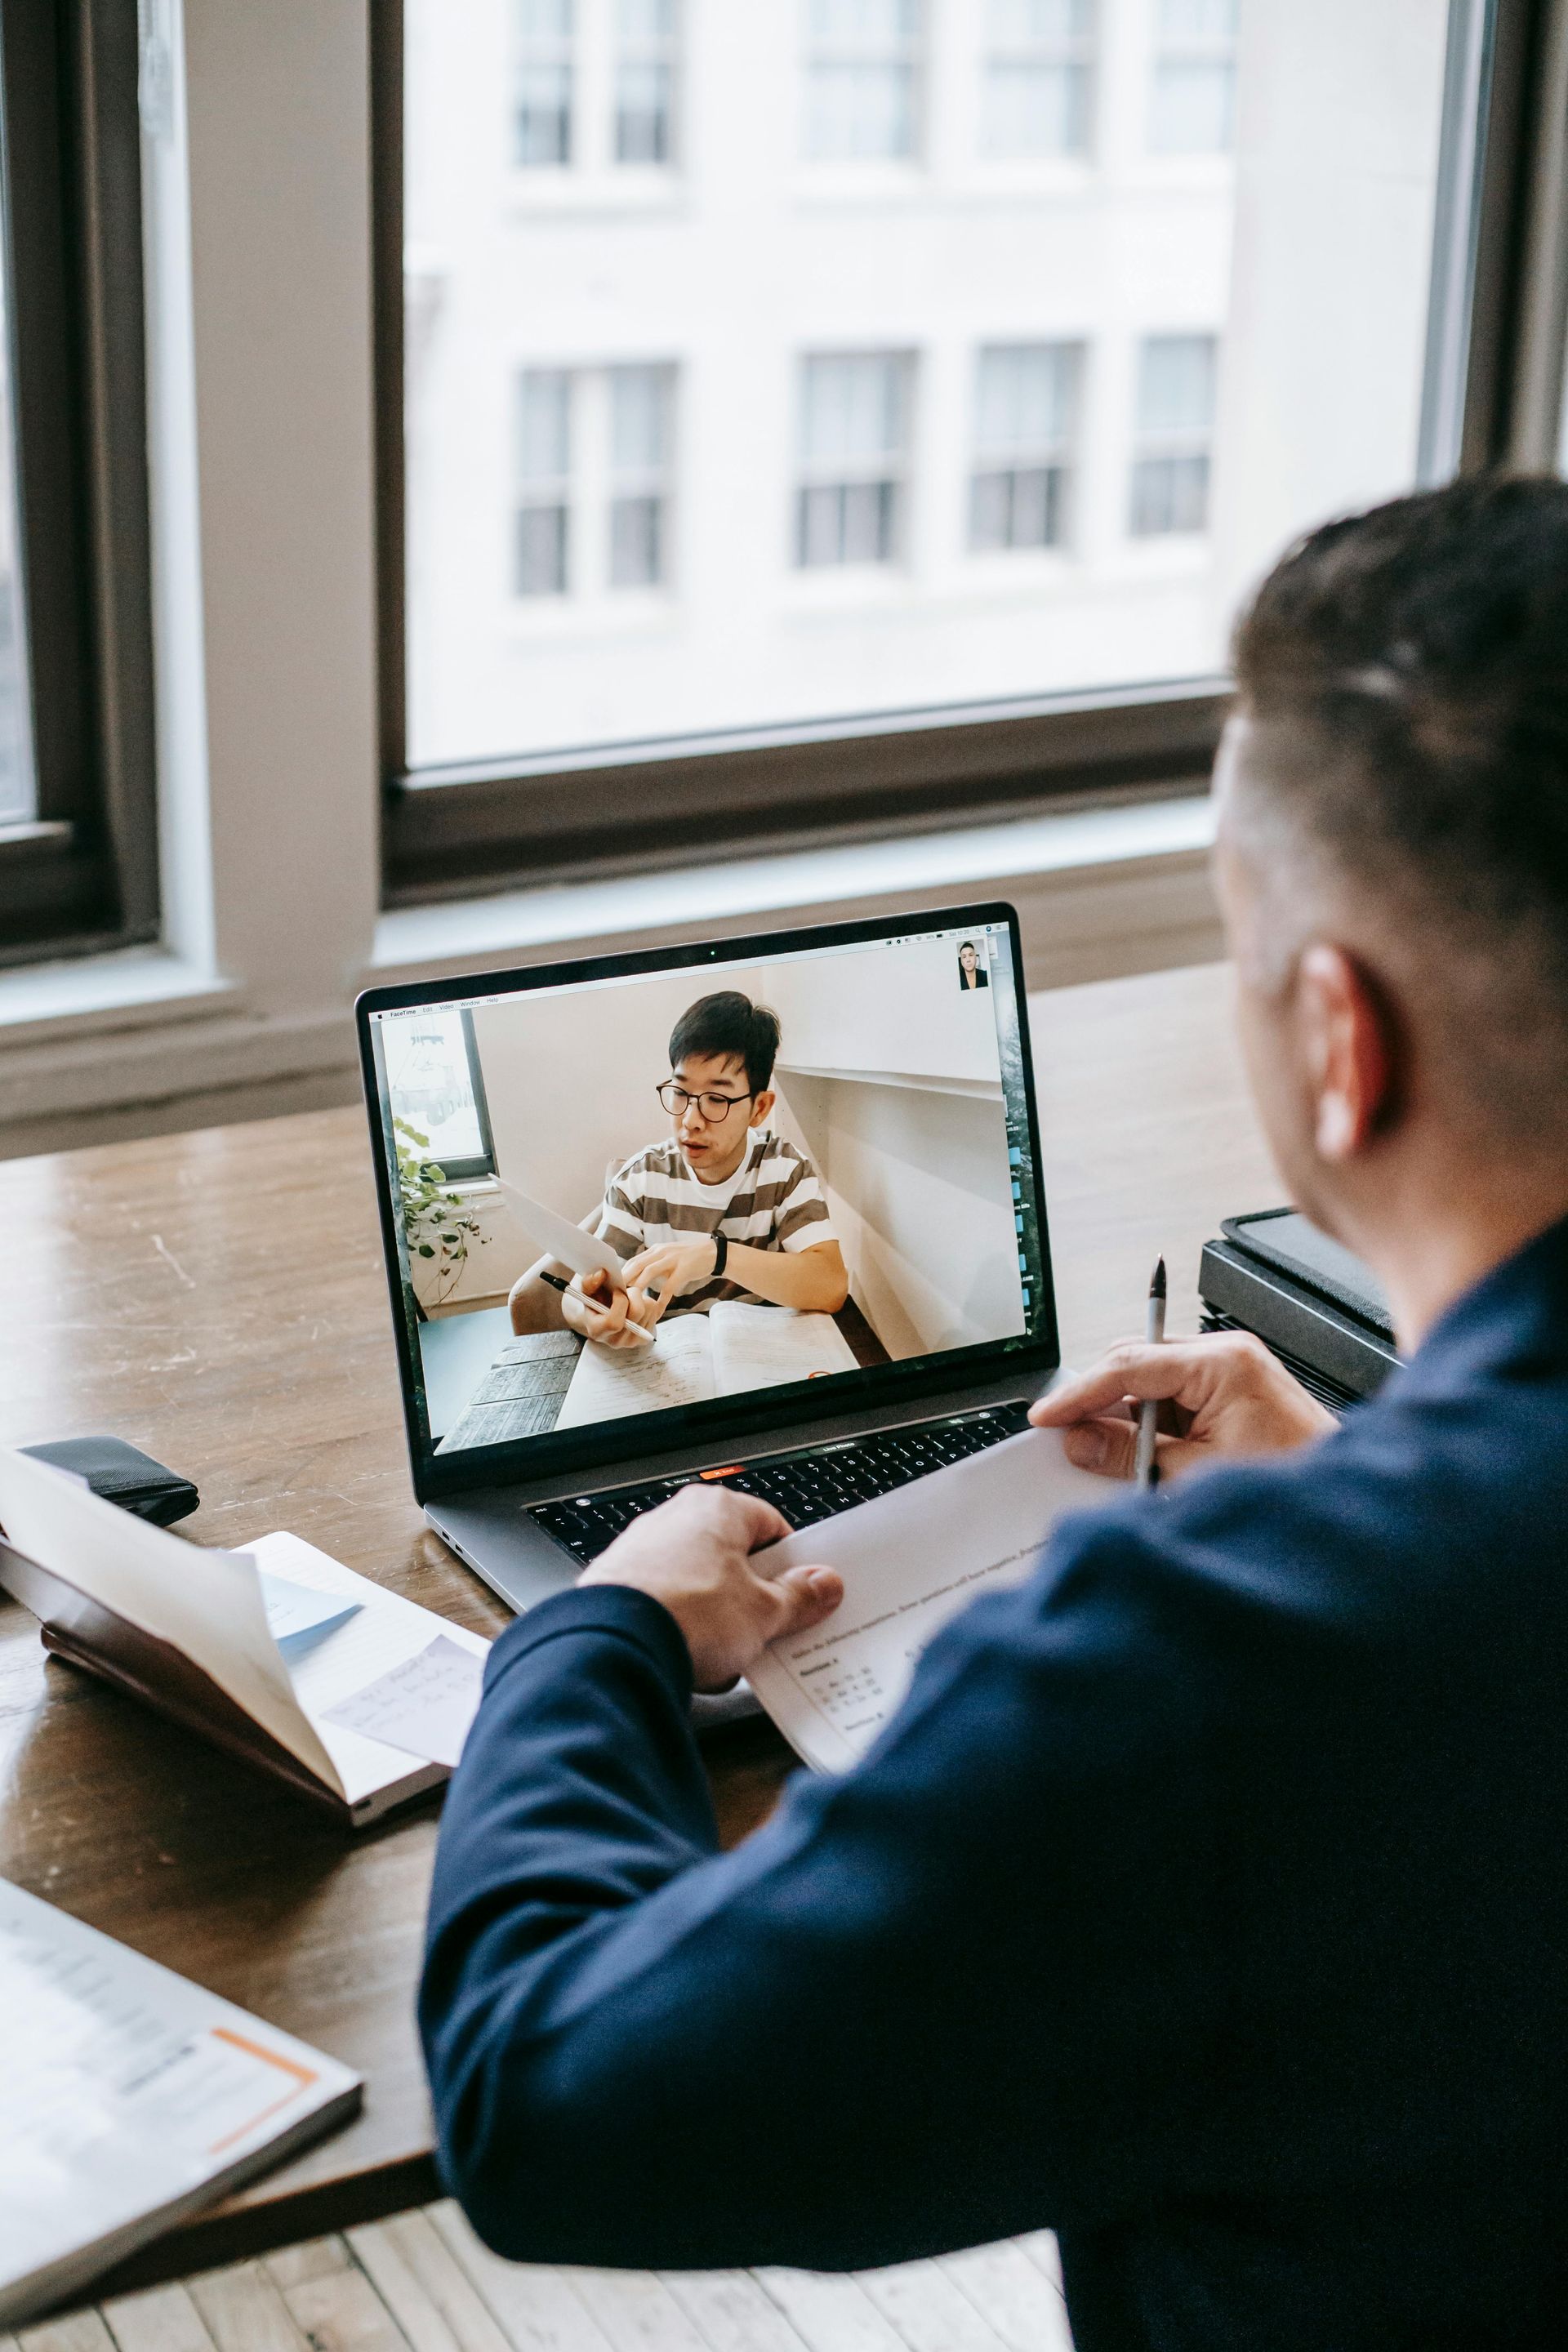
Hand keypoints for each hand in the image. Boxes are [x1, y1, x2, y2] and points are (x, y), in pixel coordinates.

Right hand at [560, 1268, 656, 1349]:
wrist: (603, 1317)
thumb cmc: (595, 1302)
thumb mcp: (587, 1291)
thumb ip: (590, 1281)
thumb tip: (602, 1273)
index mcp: (598, 1332)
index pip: (614, 1322)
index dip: (619, 1302)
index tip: (617, 1291)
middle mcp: (616, 1341)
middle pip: (637, 1313)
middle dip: (633, 1295)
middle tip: (626, 1290)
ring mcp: (632, 1341)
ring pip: (649, 1309)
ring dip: (641, 1296)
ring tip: (629, 1298)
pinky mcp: (645, 1337)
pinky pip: (655, 1311)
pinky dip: (647, 1302)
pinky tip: (634, 1304)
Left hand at [579, 1486, 843, 1689]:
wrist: (614, 1647)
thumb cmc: (686, 1614)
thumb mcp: (763, 1613)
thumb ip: (799, 1597)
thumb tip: (822, 1585)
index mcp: (717, 1509)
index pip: (771, 1526)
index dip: (792, 1564)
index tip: (804, 1594)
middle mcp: (675, 1519)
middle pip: (733, 1557)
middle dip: (751, 1597)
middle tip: (768, 1628)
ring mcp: (642, 1549)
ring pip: (698, 1585)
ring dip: (716, 1619)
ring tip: (725, 1652)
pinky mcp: (618, 1582)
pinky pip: (666, 1604)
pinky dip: (681, 1628)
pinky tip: (689, 1657)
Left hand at [620, 1240, 719, 1324]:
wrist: (713, 1253)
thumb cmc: (688, 1258)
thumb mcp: (668, 1257)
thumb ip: (653, 1264)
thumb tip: (635, 1278)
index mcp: (656, 1250)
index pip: (633, 1260)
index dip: (621, 1273)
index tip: (612, 1287)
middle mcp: (661, 1252)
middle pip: (637, 1264)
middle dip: (624, 1279)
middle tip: (615, 1296)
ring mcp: (672, 1260)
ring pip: (649, 1272)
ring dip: (638, 1287)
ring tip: (630, 1302)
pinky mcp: (684, 1270)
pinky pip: (669, 1287)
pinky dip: (661, 1300)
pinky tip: (656, 1311)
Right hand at [1029, 1329, 1336, 1482]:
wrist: (1351, 1504)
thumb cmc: (1293, 1480)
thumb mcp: (1195, 1473)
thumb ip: (1131, 1454)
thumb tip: (1082, 1440)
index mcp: (1222, 1363)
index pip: (1129, 1365)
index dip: (1080, 1392)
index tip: (1049, 1415)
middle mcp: (1228, 1356)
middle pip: (1137, 1363)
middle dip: (1102, 1400)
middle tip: (1075, 1437)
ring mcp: (1232, 1371)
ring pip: (1153, 1380)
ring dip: (1130, 1416)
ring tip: (1119, 1457)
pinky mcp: (1234, 1392)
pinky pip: (1176, 1397)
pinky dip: (1155, 1424)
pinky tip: (1149, 1454)